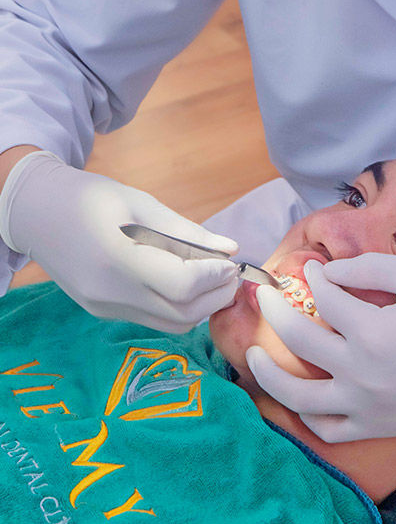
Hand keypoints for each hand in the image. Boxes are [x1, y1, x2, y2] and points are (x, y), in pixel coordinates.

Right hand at [0, 151, 239, 332]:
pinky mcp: (103, 312)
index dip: (215, 277)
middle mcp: (110, 293)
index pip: (183, 286)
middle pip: (183, 315)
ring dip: (200, 308)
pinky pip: (151, 318)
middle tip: (231, 274)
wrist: (37, 213)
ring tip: (213, 279)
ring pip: (170, 325)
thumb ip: (187, 232)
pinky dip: (177, 307)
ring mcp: (105, 308)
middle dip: (216, 297)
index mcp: (119, 259)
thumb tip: (231, 249)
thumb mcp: (141, 203)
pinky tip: (185, 283)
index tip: (229, 262)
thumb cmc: (91, 198)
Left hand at [246, 253, 395, 441]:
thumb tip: (326, 272)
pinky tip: (295, 396)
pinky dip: (305, 414)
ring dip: (269, 373)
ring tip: (256, 354)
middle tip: (266, 295)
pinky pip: (326, 428)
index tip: (314, 270)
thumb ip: (369, 266)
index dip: (315, 279)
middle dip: (276, 310)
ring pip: (299, 395)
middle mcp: (362, 372)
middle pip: (300, 339)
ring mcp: (365, 406)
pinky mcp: (375, 427)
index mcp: (374, 331)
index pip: (325, 299)